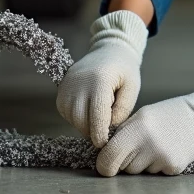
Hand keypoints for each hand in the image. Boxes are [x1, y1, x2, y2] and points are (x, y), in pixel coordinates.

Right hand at [56, 10, 147, 147]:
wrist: (109, 49)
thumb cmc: (124, 70)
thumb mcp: (132, 88)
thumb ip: (122, 111)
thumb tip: (108, 129)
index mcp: (99, 81)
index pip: (96, 116)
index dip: (100, 134)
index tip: (105, 144)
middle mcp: (79, 83)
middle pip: (81, 120)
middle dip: (92, 131)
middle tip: (105, 131)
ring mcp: (67, 85)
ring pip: (71, 118)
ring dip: (84, 125)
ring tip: (98, 117)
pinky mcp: (61, 88)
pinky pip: (65, 112)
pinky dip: (76, 117)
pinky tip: (88, 111)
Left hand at [96, 79, 193, 176]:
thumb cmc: (169, 114)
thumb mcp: (142, 116)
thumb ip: (122, 134)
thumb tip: (104, 153)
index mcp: (137, 129)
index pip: (108, 159)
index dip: (104, 163)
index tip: (107, 162)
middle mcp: (148, 145)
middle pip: (123, 168)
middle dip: (125, 161)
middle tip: (138, 147)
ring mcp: (162, 159)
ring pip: (139, 172)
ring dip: (143, 163)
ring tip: (157, 145)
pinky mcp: (174, 168)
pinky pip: (155, 173)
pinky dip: (158, 165)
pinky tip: (169, 150)